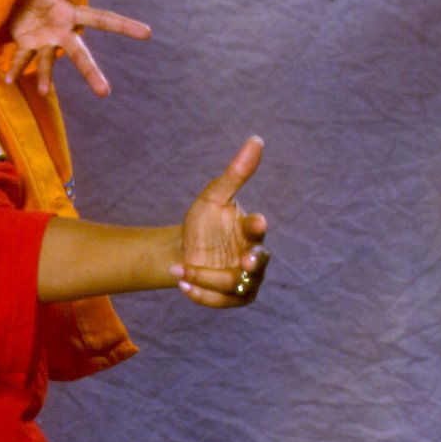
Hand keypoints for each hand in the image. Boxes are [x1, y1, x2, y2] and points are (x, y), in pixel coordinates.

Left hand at [1, 0, 152, 97]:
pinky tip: (7, 80)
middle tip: (104, 92)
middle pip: (79, 54)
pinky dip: (14, 69)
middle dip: (91, 72)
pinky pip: (21, 59)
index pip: (102, 20)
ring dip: (46, 77)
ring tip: (45, 91)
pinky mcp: (26, 45)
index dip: (124, 26)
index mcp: (71, 14)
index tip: (147, 33)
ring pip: (47, 63)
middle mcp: (61, 32)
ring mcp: (44, 42)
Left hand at [171, 137, 269, 307]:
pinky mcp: (233, 298)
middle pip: (259, 263)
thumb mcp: (213, 196)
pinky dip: (203, 294)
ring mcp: (246, 279)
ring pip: (235, 284)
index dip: (257, 226)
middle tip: (244, 260)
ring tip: (181, 269)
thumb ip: (236, 173)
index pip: (257, 228)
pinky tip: (183, 284)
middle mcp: (254, 256)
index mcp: (250, 231)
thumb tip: (256, 140)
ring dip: (207, 277)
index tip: (256, 220)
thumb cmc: (203, 222)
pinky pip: (222, 301)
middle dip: (251, 262)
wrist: (183, 250)